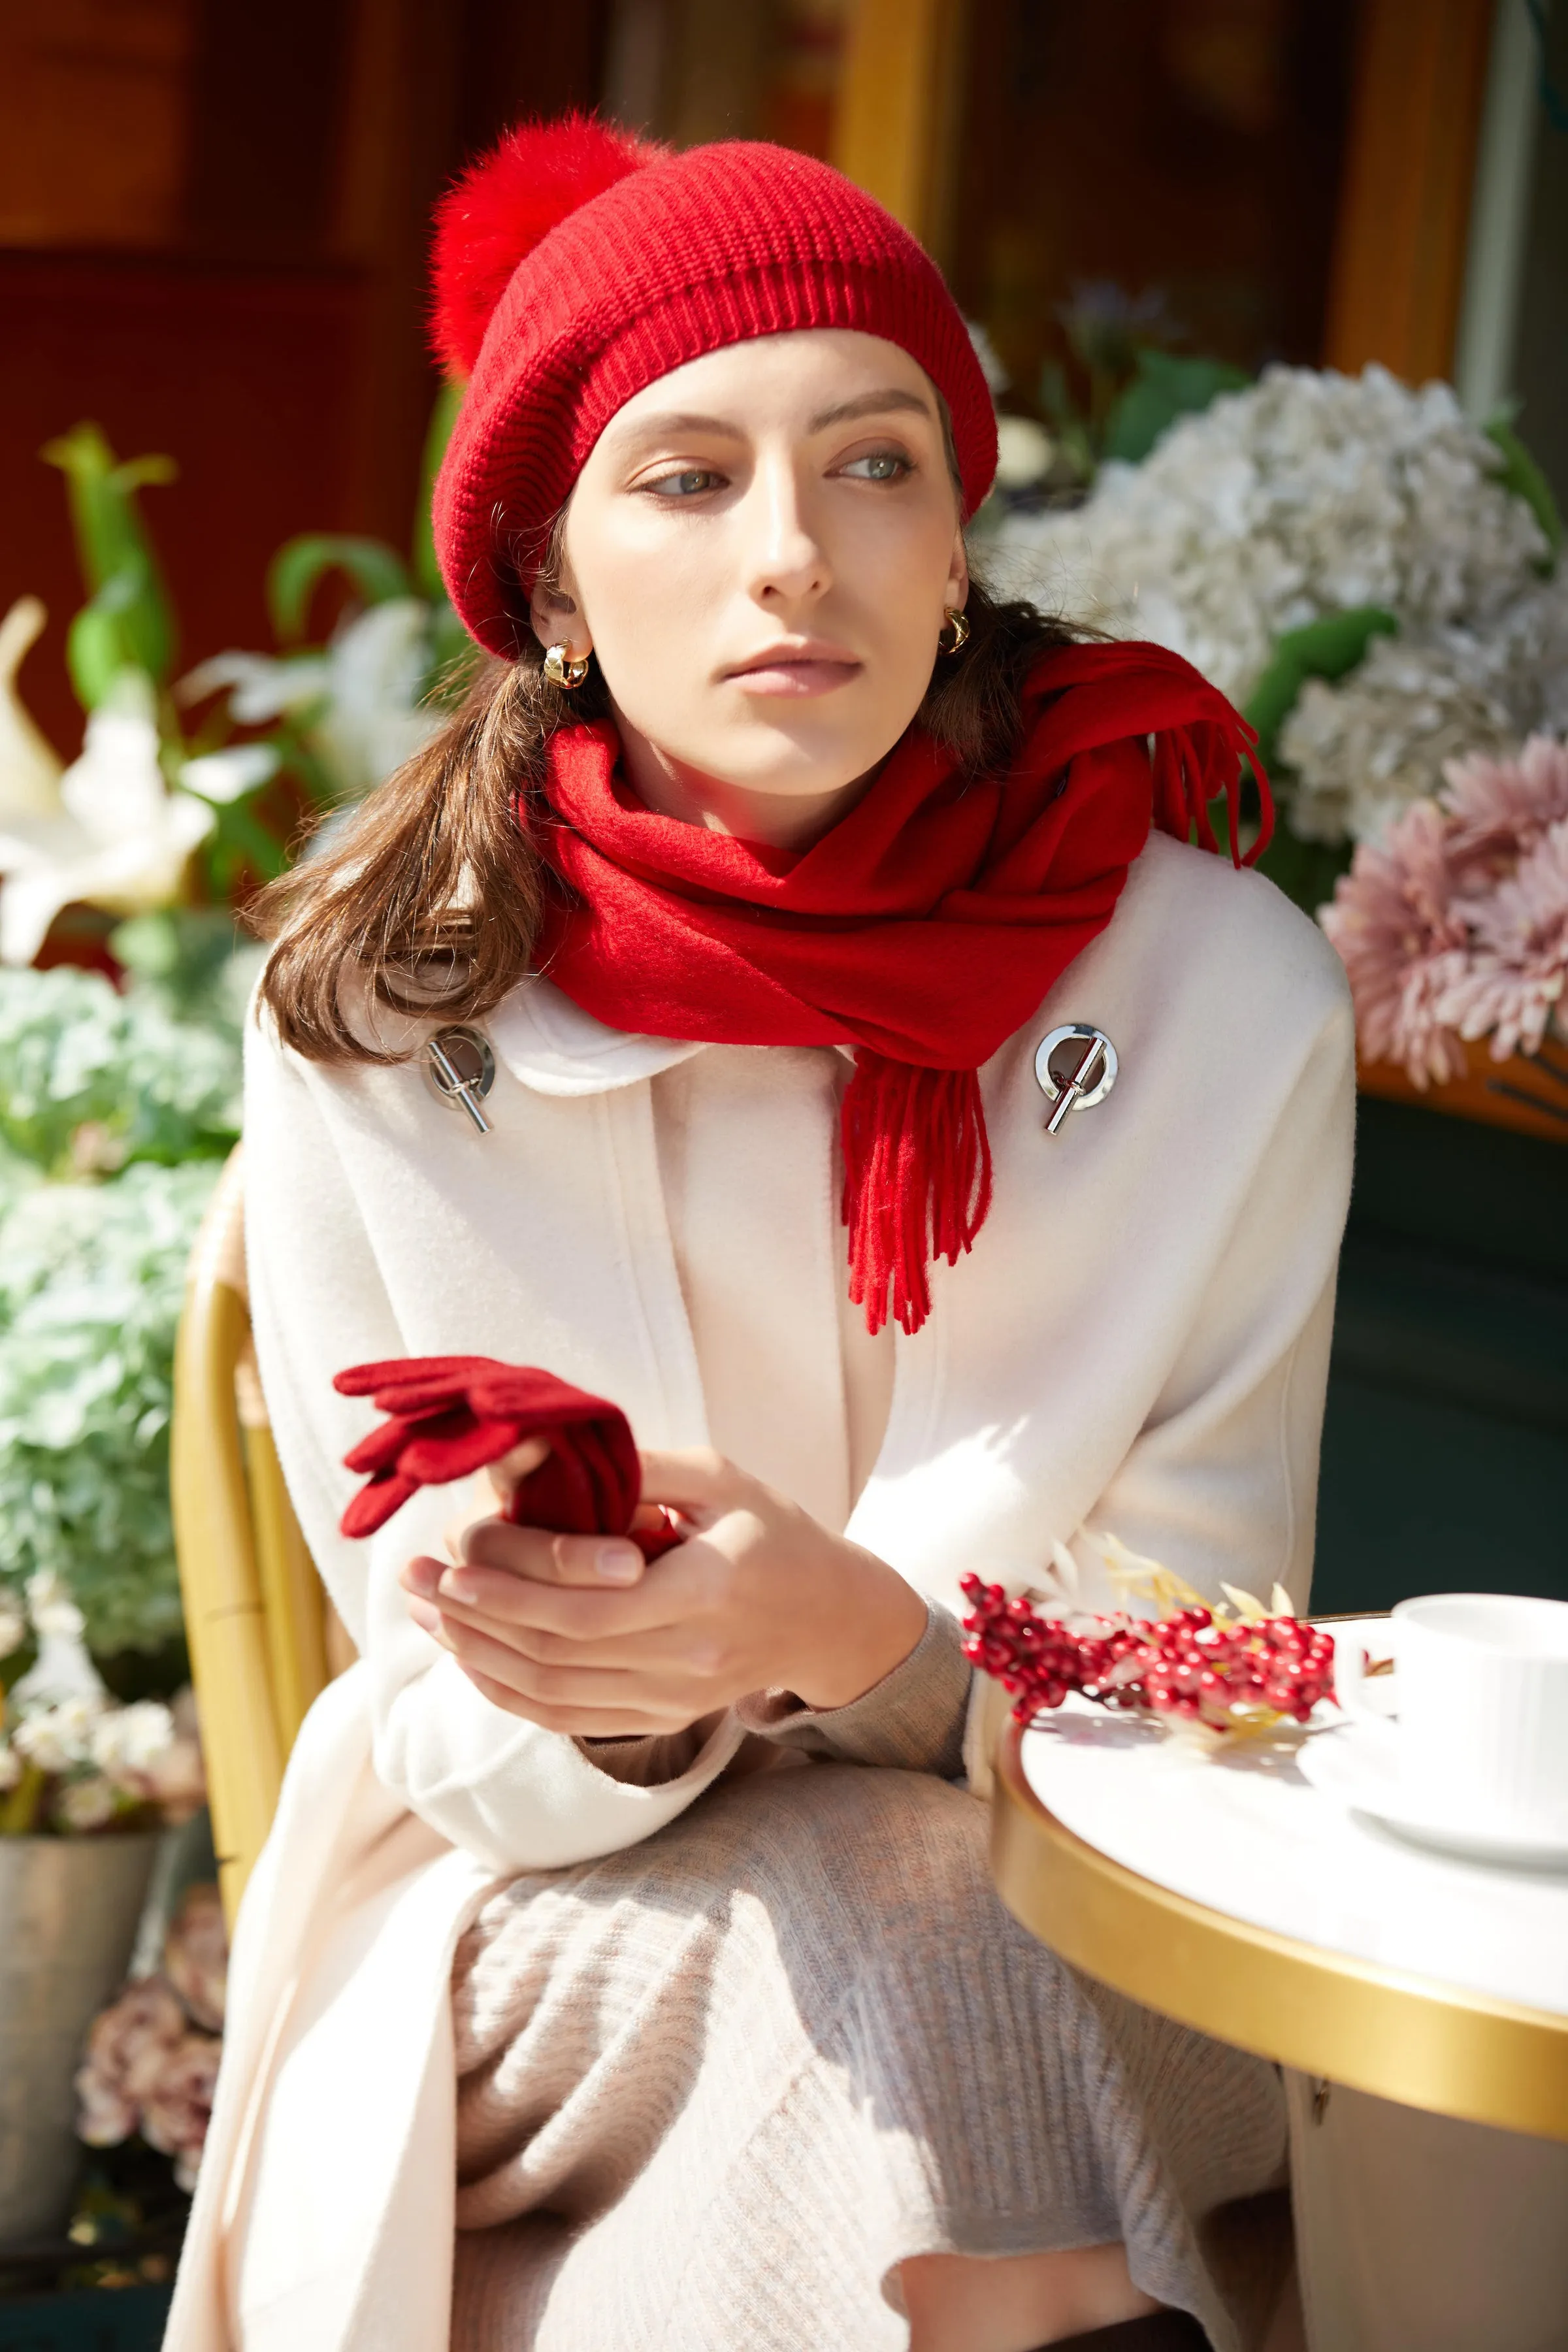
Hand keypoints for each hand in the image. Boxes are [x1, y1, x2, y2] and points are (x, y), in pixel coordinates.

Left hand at [399, 1446, 927, 1737]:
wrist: (829, 1616)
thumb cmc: (774, 1530)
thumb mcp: (723, 1478)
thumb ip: (642, 1470)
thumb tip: (548, 1464)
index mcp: (707, 1592)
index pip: (585, 1609)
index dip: (509, 1593)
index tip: (451, 1561)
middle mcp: (689, 1660)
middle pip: (556, 1654)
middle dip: (473, 1619)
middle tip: (415, 1580)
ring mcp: (675, 1699)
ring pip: (552, 1693)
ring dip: (477, 1656)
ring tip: (425, 1614)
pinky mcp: (663, 1718)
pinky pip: (568, 1719)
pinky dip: (510, 1693)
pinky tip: (469, 1657)